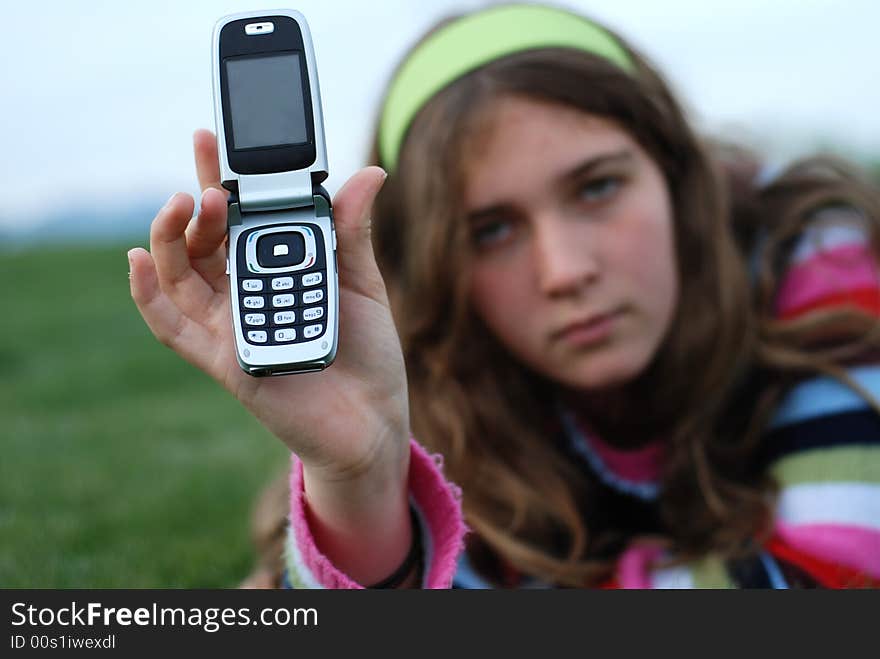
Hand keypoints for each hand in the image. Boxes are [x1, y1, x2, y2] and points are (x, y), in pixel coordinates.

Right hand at [129, 130, 409, 488]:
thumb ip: (351, 232)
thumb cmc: (368, 353)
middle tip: (211, 183)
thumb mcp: (363, 284)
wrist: (373, 419)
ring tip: (184, 205)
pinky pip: (173, 326)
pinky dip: (148, 294)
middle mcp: (243, 293)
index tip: (213, 140)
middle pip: (203, 240)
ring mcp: (229, 325)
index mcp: (273, 270)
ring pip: (180, 275)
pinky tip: (138, 260)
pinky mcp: (223, 360)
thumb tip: (369, 173)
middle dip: (199, 203)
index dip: (220, 178)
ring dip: (172, 238)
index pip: (237, 217)